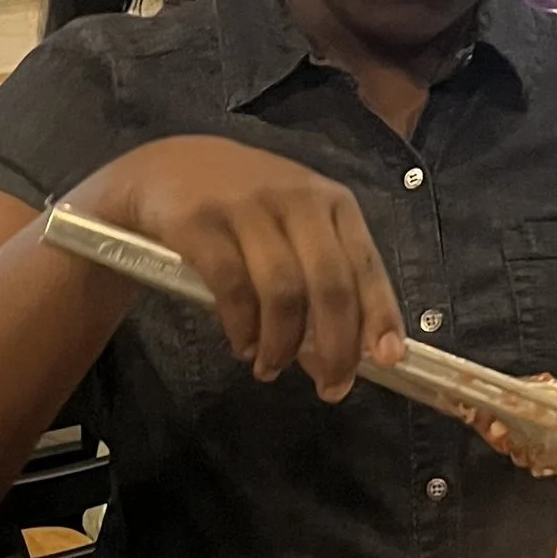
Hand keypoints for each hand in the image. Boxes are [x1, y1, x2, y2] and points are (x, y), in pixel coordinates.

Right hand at [70, 135, 404, 403]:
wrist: (168, 168)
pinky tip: (242, 345)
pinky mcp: (201, 222)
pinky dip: (242, 327)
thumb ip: (318, 290)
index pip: (366, 264)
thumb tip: (335, 364)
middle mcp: (296, 198)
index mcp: (330, 203)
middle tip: (330, 388)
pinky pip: (232, 287)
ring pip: (282, 290)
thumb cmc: (243, 211)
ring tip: (271, 368)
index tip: (388, 361)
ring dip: (282, 343)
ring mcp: (247, 207)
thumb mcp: (292, 235)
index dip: (380, 315)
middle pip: (329, 283)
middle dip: (335, 346)